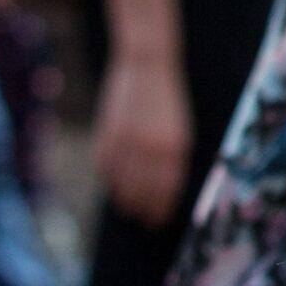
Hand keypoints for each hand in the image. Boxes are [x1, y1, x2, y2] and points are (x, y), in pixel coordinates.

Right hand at [94, 55, 191, 227]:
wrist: (147, 66)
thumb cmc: (169, 99)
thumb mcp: (180, 128)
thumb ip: (171, 157)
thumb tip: (164, 186)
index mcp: (174, 146)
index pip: (166, 188)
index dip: (161, 207)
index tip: (158, 220)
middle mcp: (150, 148)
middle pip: (143, 190)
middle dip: (143, 208)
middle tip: (143, 218)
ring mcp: (126, 142)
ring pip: (121, 182)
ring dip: (124, 198)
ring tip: (128, 208)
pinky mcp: (107, 134)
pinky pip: (105, 166)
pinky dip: (109, 179)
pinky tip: (113, 186)